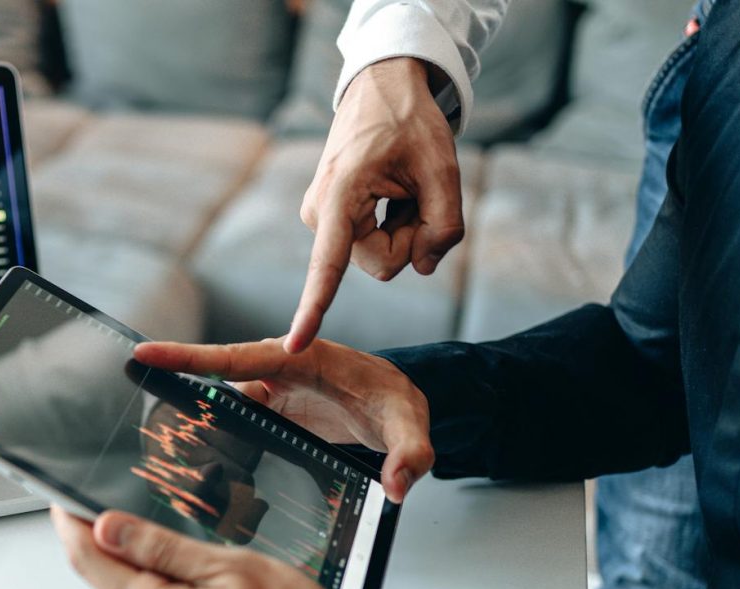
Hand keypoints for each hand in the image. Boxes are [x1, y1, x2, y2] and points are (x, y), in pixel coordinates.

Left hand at [52, 506, 352, 588]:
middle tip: (138, 508)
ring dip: (155, 573)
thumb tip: (108, 527)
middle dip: (119, 544)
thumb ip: (162, 548)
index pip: (88, 560)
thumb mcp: (230, 569)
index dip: (71, 524)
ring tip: (200, 555)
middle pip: (113, 580)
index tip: (62, 499)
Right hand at [135, 338, 433, 502]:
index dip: (189, 356)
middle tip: (136, 414)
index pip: (237, 356)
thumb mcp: (411, 425)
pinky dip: (212, 444)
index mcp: (301, 358)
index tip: (145, 353)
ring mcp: (269, 393)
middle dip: (174, 393)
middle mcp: (277, 371)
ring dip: (193, 427)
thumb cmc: (398, 402)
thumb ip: (410, 453)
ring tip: (165, 456)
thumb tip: (397, 487)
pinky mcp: (268, 414)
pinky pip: (231, 424)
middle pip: (213, 381)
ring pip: (218, 408)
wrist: (395, 404)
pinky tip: (195, 469)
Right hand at [288, 58, 465, 352]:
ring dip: (402, 229)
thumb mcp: (445, 169)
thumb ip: (444, 227)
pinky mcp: (327, 220)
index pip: (328, 263)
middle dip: (410, 239)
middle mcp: (320, 212)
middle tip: (419, 194)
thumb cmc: (412, 123)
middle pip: (379, 264)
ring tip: (402, 186)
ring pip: (375, 257)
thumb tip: (422, 268)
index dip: (314, 307)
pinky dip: (391, 225)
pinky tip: (390, 191)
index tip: (294, 347)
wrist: (383, 90)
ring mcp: (320, 218)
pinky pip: (368, 245)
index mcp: (342, 193)